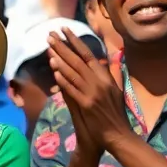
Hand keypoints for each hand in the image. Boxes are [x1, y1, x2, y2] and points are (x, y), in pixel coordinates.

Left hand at [47, 28, 128, 153]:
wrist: (118, 135)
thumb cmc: (115, 115)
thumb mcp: (116, 91)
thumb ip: (110, 74)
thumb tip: (104, 60)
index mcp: (107, 78)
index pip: (89, 55)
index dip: (76, 42)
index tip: (65, 30)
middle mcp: (101, 82)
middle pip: (78, 60)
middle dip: (63, 46)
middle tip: (50, 34)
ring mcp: (93, 93)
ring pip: (74, 72)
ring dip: (60, 59)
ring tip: (49, 47)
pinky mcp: (87, 104)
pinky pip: (72, 89)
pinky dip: (63, 79)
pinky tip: (54, 71)